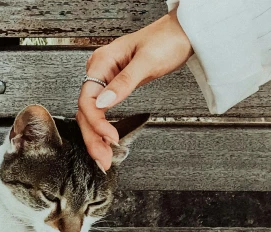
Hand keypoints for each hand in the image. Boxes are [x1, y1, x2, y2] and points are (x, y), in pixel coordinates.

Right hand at [77, 10, 193, 170]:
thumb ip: (124, 83)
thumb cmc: (167, 39)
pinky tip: (107, 141)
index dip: (97, 122)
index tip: (110, 137)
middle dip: (93, 138)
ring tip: (104, 157)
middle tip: (102, 159)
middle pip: (86, 112)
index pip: (88, 100)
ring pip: (92, 115)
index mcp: (101, 63)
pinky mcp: (114, 88)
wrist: (183, 33)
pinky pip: (102, 112)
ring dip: (96, 138)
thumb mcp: (147, 61)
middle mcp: (99, 72)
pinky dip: (103, 129)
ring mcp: (105, 80)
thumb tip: (104, 102)